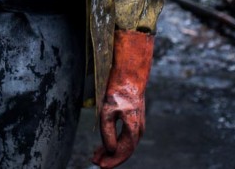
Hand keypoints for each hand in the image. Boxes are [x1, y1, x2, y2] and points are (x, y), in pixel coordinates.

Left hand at [91, 29, 153, 167]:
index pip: (124, 151)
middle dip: (110, 158)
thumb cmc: (118, 91)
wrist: (130, 75)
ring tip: (97, 155)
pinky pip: (124, 136)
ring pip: (124, 144)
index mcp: (134, 128)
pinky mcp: (132, 120)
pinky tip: (105, 145)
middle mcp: (138, 129)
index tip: (100, 165)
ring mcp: (137, 125)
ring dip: (111, 151)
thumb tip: (110, 150)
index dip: (112, 161)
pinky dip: (114, 142)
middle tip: (96, 162)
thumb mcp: (108, 111)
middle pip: (125, 150)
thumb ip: (108, 132)